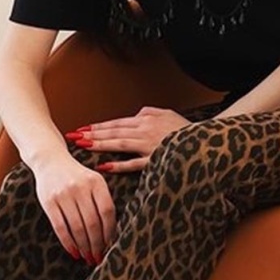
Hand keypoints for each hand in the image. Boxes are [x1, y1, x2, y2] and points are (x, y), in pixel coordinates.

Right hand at [32, 152, 115, 263]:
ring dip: (84, 246)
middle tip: (98, 257)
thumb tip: (109, 235)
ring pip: (77, 227)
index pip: (107, 211)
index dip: (109, 231)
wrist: (50, 160)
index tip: (110, 245)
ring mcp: (63, 194)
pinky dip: (68, 242)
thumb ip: (102, 201)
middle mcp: (80, 187)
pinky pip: (60, 227)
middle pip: (92, 222)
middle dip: (97, 244)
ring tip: (87, 257)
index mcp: (96, 182)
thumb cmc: (77, 176)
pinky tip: (73, 252)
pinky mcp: (49, 201)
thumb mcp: (93, 181)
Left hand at [66, 107, 189, 172]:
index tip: (81, 130)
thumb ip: (149, 113)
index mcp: (146, 119)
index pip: (115, 123)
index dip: (97, 127)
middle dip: (91, 135)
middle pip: (113, 132)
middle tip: (73, 137)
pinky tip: (104, 166)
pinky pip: (135, 163)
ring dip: (100, 145)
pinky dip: (119, 165)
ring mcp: (150, 145)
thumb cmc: (185, 128)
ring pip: (119, 144)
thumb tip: (135, 114)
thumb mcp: (166, 114)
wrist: (206, 139)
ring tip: (83, 146)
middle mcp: (145, 130)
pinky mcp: (157, 159)